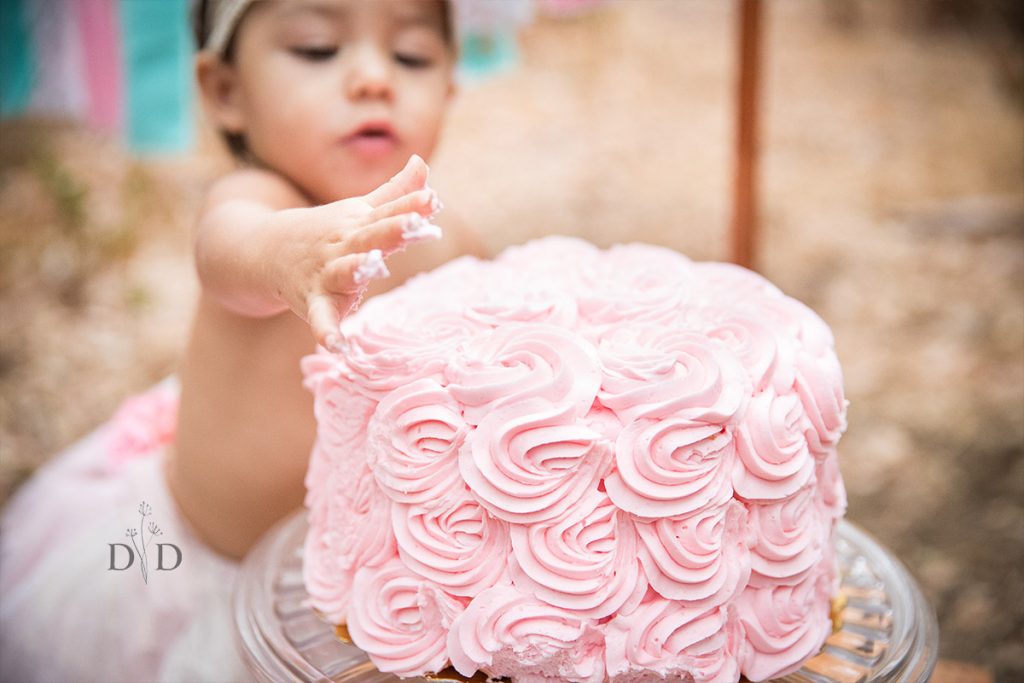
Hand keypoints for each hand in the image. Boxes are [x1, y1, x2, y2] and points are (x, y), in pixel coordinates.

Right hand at [267, 155, 442, 350]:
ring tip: (373, 268)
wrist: (264, 250)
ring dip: (357, 269)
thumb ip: (395, 192)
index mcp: (359, 223)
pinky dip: (327, 331)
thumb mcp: (359, 211)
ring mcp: (326, 272)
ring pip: (344, 271)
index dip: (410, 206)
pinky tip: (338, 348)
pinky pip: (320, 318)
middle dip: (392, 230)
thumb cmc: (326, 232)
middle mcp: (343, 245)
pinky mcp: (313, 300)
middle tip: (416, 225)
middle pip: (370, 236)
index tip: (433, 199)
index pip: (388, 212)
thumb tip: (423, 162)